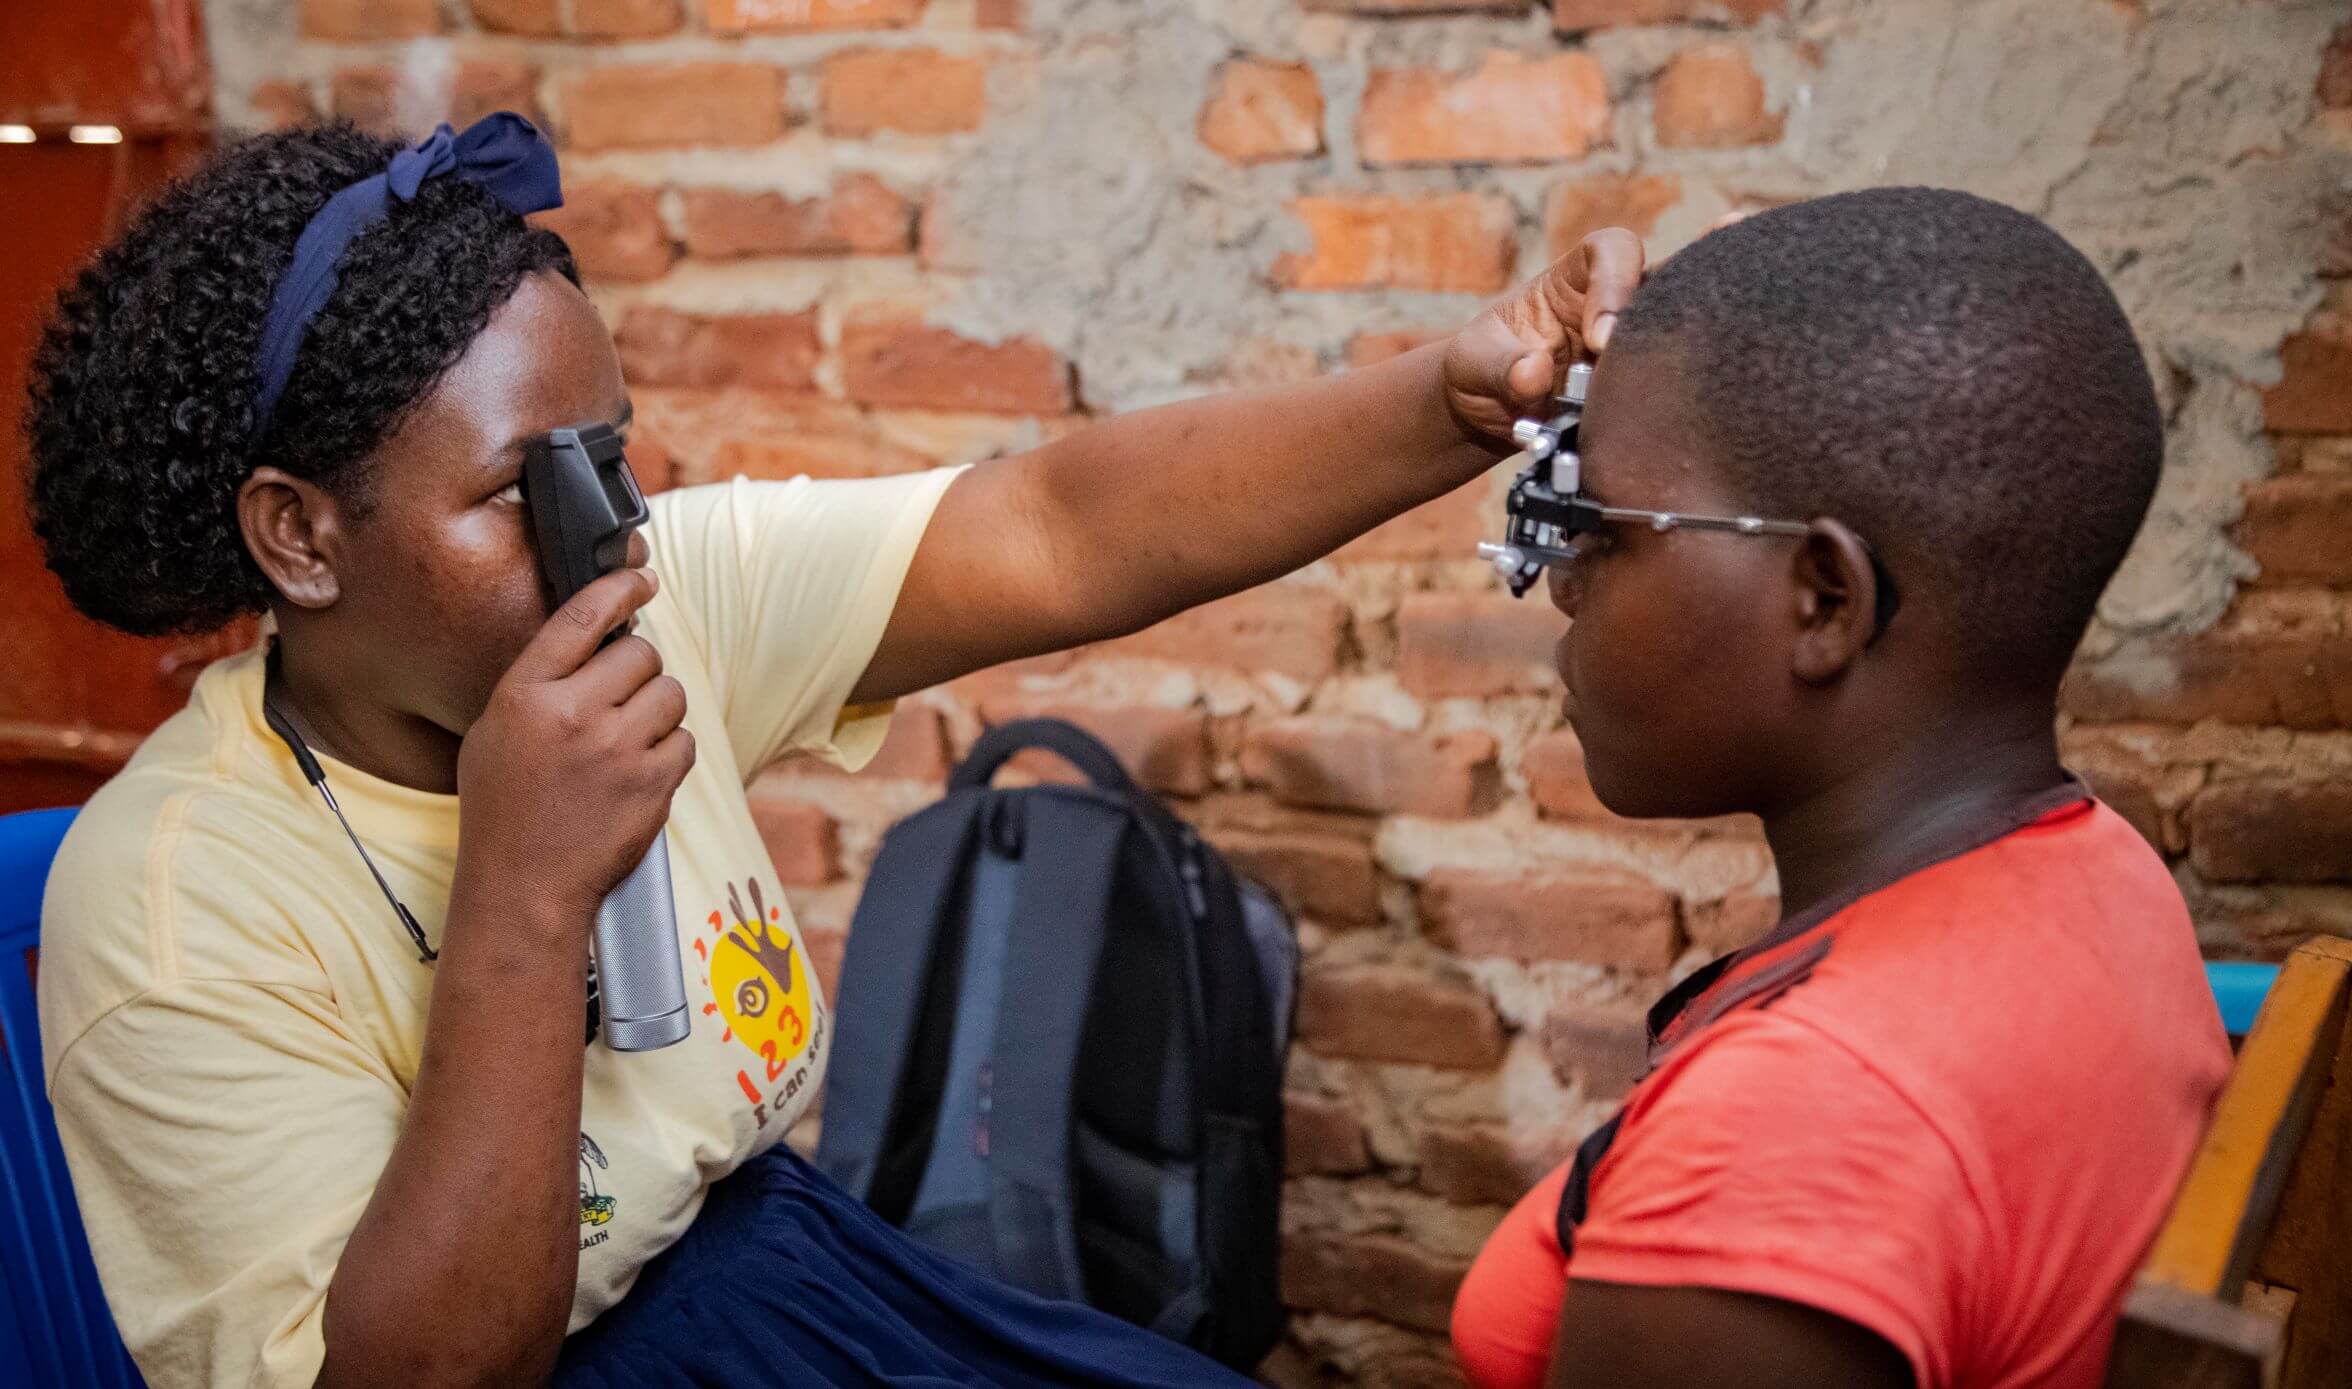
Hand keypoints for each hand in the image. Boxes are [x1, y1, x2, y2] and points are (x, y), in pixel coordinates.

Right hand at [455, 568, 694, 927]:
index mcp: (525, 695)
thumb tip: (596, 638)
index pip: (582, 618)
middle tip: (619, 702)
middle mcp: (573, 714)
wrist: (524, 885)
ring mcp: (617, 749)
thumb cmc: (505, 809)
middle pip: (641, 654)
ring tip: (626, 741)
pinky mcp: (654, 783)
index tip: (641, 577)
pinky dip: (670, 752)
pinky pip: (685, 740)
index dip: (619, 588)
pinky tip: (639, 773)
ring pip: (670, 694)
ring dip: (658, 711)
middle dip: (638, 672)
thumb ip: (540, 682)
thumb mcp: (495, 731)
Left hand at [1442, 227, 1645, 445]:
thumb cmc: (1479, 368)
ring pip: (1672, 346)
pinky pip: (1662, 393)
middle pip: (1664, 294)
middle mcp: (1613, 307)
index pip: (1614, 251)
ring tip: (1620, 409)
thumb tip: (1535, 376)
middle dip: (1653, 332)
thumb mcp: (1471, 362)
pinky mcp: (1634, 391)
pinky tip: (1628, 429)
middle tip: (1625, 377)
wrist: (1484, 417)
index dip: (1616, 284)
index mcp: (1573, 279)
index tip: (1599, 340)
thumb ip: (1499, 365)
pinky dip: (1649, 411)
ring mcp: (1628, 350)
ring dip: (1655, 375)